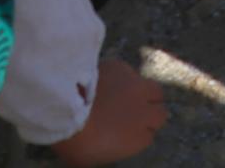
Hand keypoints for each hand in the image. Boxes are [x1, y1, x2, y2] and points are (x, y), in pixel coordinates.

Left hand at [47, 63, 166, 164]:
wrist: (64, 108)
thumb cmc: (76, 141)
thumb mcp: (92, 157)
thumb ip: (110, 147)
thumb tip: (109, 141)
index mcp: (138, 139)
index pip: (149, 136)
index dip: (138, 133)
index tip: (127, 132)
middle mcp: (144, 112)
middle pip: (160, 113)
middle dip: (150, 113)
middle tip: (133, 113)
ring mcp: (135, 87)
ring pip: (153, 89)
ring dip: (144, 93)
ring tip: (128, 95)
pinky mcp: (122, 68)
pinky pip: (129, 73)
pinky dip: (123, 78)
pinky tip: (107, 81)